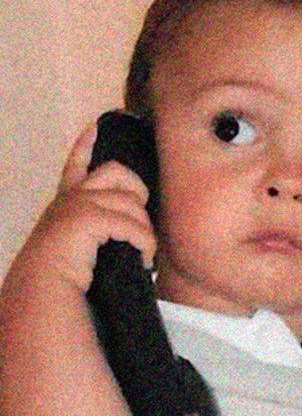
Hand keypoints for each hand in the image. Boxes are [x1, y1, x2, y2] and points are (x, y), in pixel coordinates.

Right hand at [15, 124, 156, 291]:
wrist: (42, 290)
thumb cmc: (59, 276)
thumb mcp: (73, 245)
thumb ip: (91, 231)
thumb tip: (123, 233)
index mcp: (65, 203)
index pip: (76, 165)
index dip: (86, 144)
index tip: (96, 125)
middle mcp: (71, 197)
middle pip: (117, 171)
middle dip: (138, 189)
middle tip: (142, 220)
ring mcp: (79, 204)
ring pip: (132, 202)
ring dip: (145, 229)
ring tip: (145, 253)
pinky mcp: (90, 217)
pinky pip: (133, 225)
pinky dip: (145, 244)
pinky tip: (145, 260)